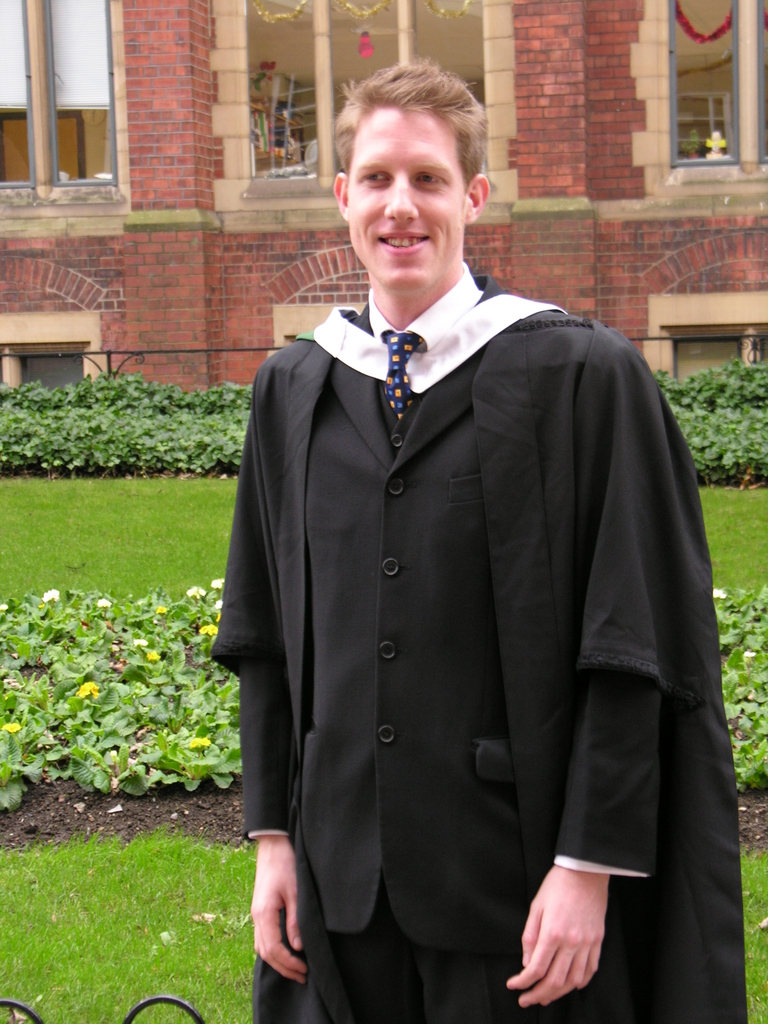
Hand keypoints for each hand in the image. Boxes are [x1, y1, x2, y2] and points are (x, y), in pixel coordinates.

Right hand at [252, 835, 306, 983]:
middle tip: (302, 976)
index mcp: (263, 914)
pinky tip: (285, 951)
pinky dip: (272, 949)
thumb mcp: (295, 892)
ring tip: (295, 968)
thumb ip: (295, 920)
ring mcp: (256, 913)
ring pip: (261, 946)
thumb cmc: (285, 864)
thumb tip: (298, 947)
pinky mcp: (260, 909)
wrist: (273, 844)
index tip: (304, 970)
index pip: (273, 949)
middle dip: (283, 968)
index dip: (288, 964)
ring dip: (277, 960)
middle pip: (265, 952)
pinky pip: (262, 937)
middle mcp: (256, 917)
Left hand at [506, 866, 607, 1006]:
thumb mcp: (536, 906)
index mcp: (553, 933)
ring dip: (558, 994)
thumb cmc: (558, 885)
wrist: (585, 871)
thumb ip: (530, 936)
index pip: (535, 969)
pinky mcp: (597, 941)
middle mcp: (571, 943)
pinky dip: (580, 983)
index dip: (522, 982)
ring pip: (573, 981)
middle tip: (526, 1000)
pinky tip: (570, 985)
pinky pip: (590, 970)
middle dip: (537, 995)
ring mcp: (587, 943)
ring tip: (545, 997)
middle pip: (554, 981)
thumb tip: (527, 962)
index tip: (513, 986)